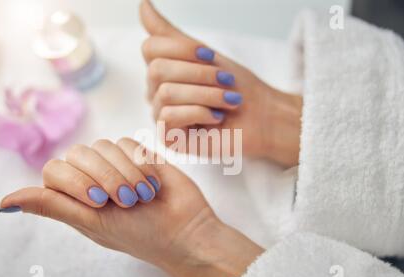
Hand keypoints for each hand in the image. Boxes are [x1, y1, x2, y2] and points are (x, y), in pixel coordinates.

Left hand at [0, 138, 262, 276]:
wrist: (184, 229)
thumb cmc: (139, 234)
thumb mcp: (92, 223)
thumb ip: (52, 206)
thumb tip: (5, 203)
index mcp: (75, 197)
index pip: (55, 170)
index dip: (76, 181)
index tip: (100, 202)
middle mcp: (92, 176)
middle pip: (80, 153)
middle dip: (106, 177)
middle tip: (127, 201)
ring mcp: (115, 163)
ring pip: (105, 146)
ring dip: (126, 173)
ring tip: (143, 196)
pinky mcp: (138, 153)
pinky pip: (128, 143)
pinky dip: (141, 164)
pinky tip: (153, 184)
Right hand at [140, 0, 301, 166]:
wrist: (261, 118)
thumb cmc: (236, 87)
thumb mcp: (204, 55)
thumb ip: (171, 35)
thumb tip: (142, 5)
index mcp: (164, 71)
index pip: (150, 48)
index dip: (182, 48)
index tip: (211, 56)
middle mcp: (157, 92)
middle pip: (157, 69)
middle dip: (199, 73)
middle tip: (227, 81)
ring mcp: (161, 115)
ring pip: (166, 93)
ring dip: (206, 94)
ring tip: (229, 100)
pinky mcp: (169, 137)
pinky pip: (169, 116)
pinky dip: (200, 112)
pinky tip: (217, 117)